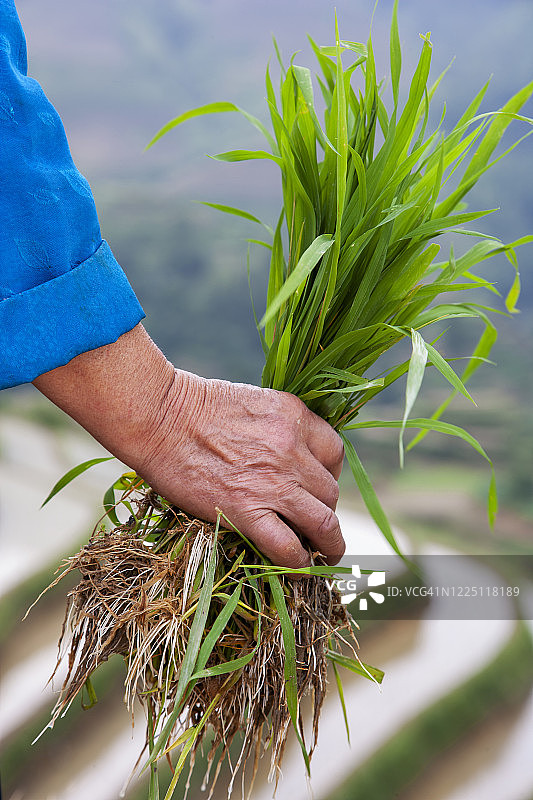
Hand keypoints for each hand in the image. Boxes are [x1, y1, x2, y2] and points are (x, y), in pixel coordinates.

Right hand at [34, 324, 344, 567]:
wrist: (159, 417)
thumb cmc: (193, 406)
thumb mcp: (252, 402)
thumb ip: (278, 428)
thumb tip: (287, 459)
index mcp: (294, 416)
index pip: (335, 453)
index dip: (330, 475)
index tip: (317, 487)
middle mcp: (292, 449)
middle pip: (330, 491)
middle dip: (325, 510)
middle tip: (313, 523)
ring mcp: (273, 482)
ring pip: (323, 523)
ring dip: (328, 543)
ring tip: (324, 555)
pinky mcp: (247, 511)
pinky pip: (288, 548)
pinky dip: (299, 564)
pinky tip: (297, 569)